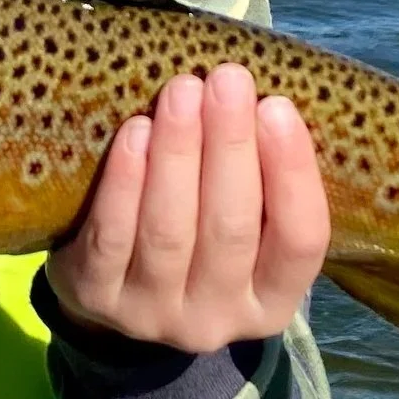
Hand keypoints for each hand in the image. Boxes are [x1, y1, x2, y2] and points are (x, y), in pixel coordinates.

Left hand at [44, 63, 329, 354]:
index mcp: (273, 301)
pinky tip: (135, 131)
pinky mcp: (98, 298)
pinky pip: (112, 236)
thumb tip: (263, 93)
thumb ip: (260, 174)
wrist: (114, 283)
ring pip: (169, 230)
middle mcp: (218, 319)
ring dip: (177, 153)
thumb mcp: (244, 220)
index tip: (277, 106)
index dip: (292, 173)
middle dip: (230, 146)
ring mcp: (155, 315)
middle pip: (231, 230)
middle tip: (227, 79)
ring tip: (182, 91)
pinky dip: (125, 180)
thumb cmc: (198, 228)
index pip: (300, 241)